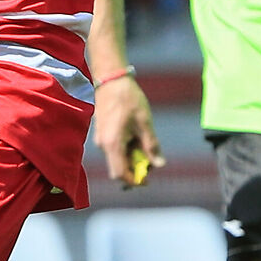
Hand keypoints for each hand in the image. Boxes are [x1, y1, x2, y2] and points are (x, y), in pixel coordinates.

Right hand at [92, 73, 163, 188]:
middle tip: (152, 160)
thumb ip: (151, 145)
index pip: (120, 173)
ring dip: (132, 157)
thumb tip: (159, 164)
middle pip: (118, 167)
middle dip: (135, 168)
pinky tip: (137, 136)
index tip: (147, 179)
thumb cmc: (129, 99)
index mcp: (113, 144)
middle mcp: (103, 145)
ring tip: (145, 143)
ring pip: (117, 158)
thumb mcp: (145, 122)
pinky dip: (127, 149)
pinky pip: (114, 149)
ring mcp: (101, 139)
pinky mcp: (102, 133)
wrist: (111, 80)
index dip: (133, 180)